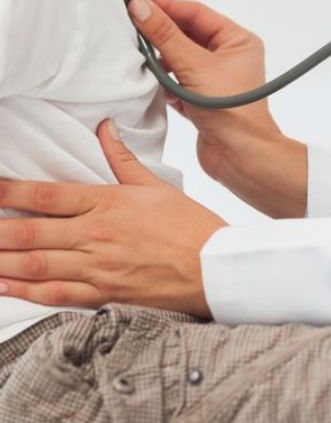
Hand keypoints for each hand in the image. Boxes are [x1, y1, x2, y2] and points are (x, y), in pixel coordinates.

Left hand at [0, 121, 222, 315]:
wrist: (217, 269)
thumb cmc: (192, 228)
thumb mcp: (157, 186)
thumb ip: (122, 159)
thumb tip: (104, 128)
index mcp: (109, 203)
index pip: (46, 195)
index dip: (7, 192)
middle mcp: (97, 235)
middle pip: (30, 231)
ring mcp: (98, 267)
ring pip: (35, 263)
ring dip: (1, 260)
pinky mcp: (104, 294)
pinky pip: (55, 293)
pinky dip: (24, 291)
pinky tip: (3, 285)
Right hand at [128, 0, 307, 216]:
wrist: (240, 156)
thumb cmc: (232, 111)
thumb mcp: (194, 66)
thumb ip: (166, 36)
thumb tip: (142, 7)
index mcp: (238, 41)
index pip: (196, 13)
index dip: (165, 4)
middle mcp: (229, 57)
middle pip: (185, 34)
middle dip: (158, 30)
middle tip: (127, 21)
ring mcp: (214, 79)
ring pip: (178, 58)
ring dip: (157, 56)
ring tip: (133, 50)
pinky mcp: (201, 99)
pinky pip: (174, 80)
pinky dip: (160, 79)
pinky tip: (146, 78)